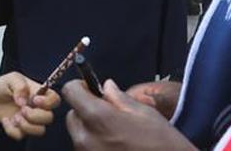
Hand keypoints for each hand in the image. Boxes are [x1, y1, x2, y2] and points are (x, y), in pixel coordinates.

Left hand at [0, 72, 61, 139]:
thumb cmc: (4, 85)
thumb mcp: (12, 78)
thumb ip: (20, 86)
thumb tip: (23, 100)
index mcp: (40, 94)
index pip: (55, 100)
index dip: (48, 103)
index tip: (35, 100)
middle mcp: (38, 108)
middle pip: (49, 118)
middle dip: (35, 116)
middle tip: (22, 109)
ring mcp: (30, 120)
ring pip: (40, 131)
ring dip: (27, 126)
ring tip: (15, 117)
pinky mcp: (21, 129)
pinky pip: (22, 136)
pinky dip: (12, 130)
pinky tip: (6, 120)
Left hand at [64, 79, 196, 150]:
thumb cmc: (160, 141)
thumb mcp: (144, 113)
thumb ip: (119, 98)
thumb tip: (106, 86)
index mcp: (97, 117)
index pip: (70, 91)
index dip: (79, 86)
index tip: (92, 89)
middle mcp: (85, 137)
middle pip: (72, 115)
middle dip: (85, 110)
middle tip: (108, 114)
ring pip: (78, 134)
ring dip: (89, 129)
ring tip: (115, 134)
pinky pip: (85, 148)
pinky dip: (94, 144)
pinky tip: (114, 146)